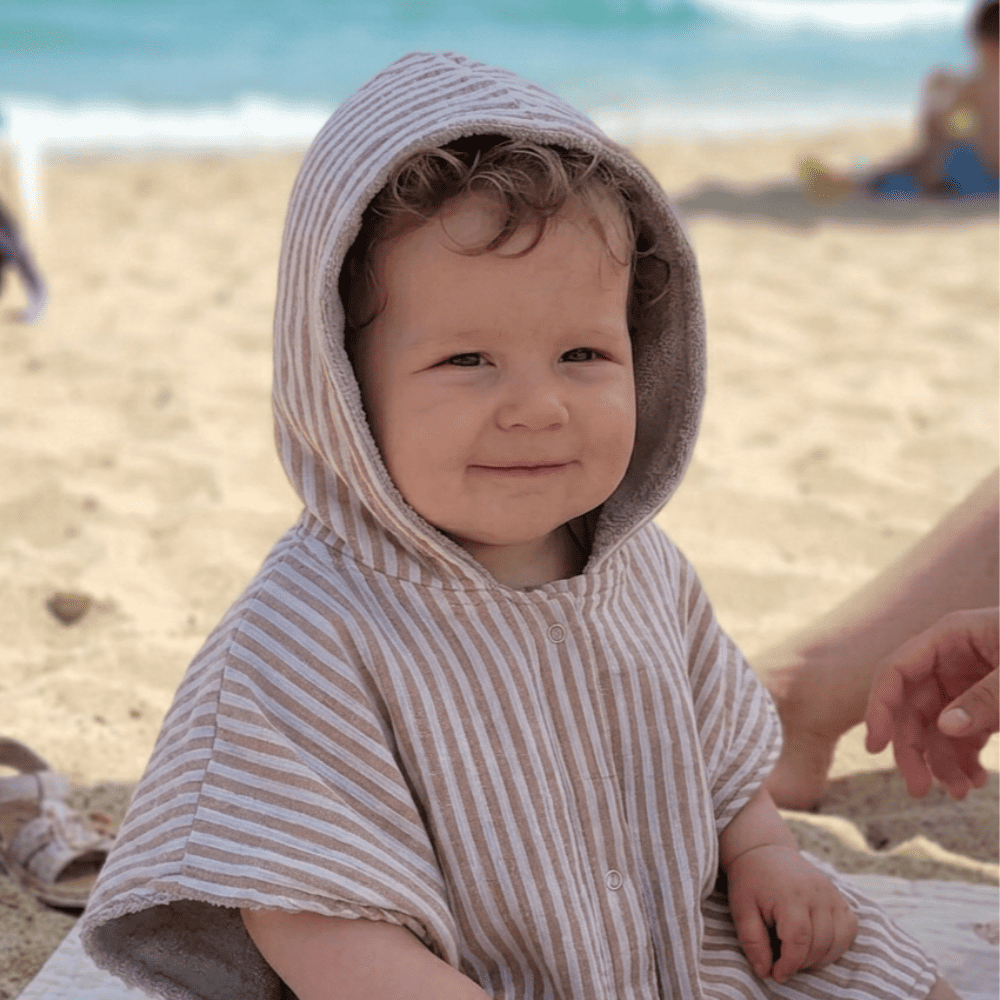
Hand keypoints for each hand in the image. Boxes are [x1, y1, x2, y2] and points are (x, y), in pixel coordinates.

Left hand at [725, 845, 856, 982]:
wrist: (766, 850)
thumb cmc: (751, 880)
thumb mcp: (741, 908)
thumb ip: (752, 940)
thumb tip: (765, 971)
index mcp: (790, 894)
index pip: (799, 940)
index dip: (790, 963)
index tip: (777, 974)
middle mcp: (817, 892)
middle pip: (820, 943)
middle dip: (802, 962)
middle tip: (783, 963)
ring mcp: (832, 893)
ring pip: (838, 940)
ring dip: (820, 957)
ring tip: (797, 955)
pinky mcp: (840, 896)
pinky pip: (849, 929)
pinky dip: (837, 944)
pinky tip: (817, 945)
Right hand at [865, 608, 998, 798]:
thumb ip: (988, 698)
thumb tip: (946, 727)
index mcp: (951, 636)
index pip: (896, 670)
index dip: (880, 707)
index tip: (877, 748)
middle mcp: (952, 658)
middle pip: (912, 704)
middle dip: (913, 748)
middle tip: (918, 789)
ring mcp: (968, 680)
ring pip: (935, 724)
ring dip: (940, 761)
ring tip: (960, 791)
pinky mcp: (987, 702)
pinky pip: (961, 732)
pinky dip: (963, 758)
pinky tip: (976, 780)